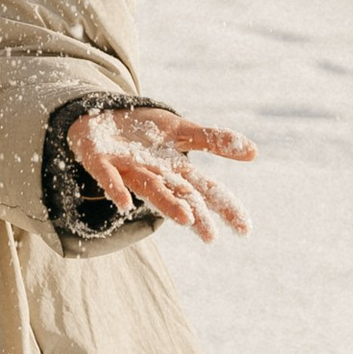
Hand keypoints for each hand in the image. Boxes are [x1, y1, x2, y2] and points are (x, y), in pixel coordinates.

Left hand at [71, 103, 256, 242]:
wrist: (98, 117)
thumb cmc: (144, 132)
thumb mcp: (182, 130)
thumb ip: (214, 140)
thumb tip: (254, 152)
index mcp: (175, 170)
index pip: (205, 189)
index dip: (224, 207)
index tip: (245, 229)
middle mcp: (154, 175)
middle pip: (178, 195)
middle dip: (194, 214)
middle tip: (210, 236)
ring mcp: (127, 170)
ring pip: (149, 188)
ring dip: (166, 203)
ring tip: (185, 219)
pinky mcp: (99, 161)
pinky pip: (108, 176)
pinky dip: (116, 189)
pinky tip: (124, 203)